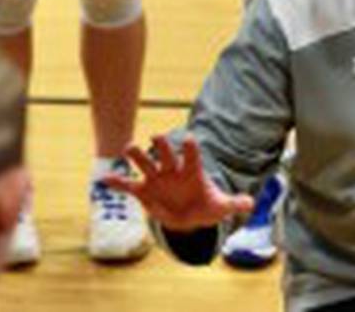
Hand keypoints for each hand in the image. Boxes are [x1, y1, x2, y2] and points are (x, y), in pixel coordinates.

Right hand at [102, 134, 254, 232]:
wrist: (190, 217)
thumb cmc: (206, 206)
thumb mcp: (221, 207)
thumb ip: (234, 203)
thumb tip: (251, 204)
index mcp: (192, 171)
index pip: (191, 155)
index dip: (190, 148)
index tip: (188, 139)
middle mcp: (173, 170)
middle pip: (166, 153)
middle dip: (161, 145)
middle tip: (156, 136)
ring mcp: (157, 179)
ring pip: (145, 163)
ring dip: (137, 156)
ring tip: (128, 149)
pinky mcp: (144, 192)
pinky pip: (128, 185)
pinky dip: (117, 182)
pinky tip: (104, 180)